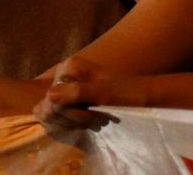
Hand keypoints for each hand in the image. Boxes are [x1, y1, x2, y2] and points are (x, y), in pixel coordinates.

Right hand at [35, 56, 150, 130]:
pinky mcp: (71, 100)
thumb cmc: (126, 93)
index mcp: (68, 68)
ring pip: (54, 115)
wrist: (142, 98)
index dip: (67, 111)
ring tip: (93, 119)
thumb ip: (77, 93)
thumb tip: (50, 96)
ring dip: (74, 121)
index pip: (50, 98)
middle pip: (49, 107)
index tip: (88, 112)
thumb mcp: (103, 94)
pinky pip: (60, 117)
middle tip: (92, 116)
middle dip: (71, 117)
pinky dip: (74, 123)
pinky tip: (89, 122)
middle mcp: (63, 76)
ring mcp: (66, 88)